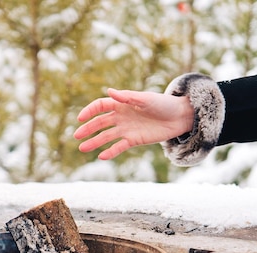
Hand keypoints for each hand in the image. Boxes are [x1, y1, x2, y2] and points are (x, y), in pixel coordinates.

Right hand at [73, 88, 193, 159]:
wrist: (179, 117)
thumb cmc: (163, 103)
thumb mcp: (145, 99)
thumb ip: (127, 97)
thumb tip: (109, 91)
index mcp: (121, 103)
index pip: (100, 106)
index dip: (89, 111)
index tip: (81, 118)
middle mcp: (121, 116)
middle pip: (99, 123)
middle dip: (87, 129)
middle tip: (76, 136)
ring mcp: (126, 129)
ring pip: (106, 136)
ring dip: (94, 142)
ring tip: (82, 148)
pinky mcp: (133, 140)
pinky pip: (119, 147)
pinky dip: (110, 152)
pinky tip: (101, 157)